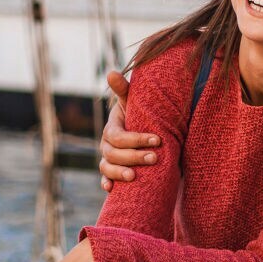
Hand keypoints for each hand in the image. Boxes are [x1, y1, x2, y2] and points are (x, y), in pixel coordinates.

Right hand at [98, 70, 159, 191]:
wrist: (141, 129)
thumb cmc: (139, 114)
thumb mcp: (133, 102)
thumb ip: (124, 89)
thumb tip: (110, 72)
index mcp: (111, 128)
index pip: (118, 136)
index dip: (136, 139)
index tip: (157, 139)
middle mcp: (106, 144)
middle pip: (114, 154)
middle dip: (134, 156)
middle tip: (155, 158)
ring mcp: (107, 159)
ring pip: (107, 167)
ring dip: (119, 172)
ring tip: (135, 176)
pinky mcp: (111, 171)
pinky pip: (105, 178)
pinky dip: (106, 184)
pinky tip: (111, 189)